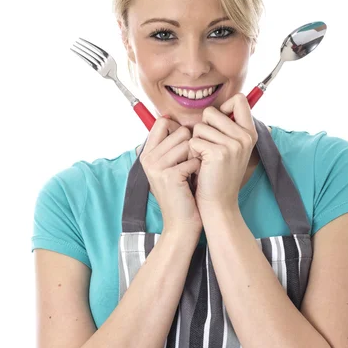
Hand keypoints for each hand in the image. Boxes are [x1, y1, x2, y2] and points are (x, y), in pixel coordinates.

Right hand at [140, 116, 202, 234]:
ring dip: (197, 158)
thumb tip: (185, 123)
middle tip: (191, 166)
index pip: (163, 122)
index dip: (180, 129)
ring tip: (193, 174)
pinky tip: (195, 182)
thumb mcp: (172, 168)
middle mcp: (148, 158)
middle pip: (180, 131)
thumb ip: (173, 146)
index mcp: (147, 153)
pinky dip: (200, 170)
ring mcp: (156, 166)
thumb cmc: (182, 194)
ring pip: (188, 144)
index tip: (188, 144)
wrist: (181, 224)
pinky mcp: (169, 175)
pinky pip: (193, 160)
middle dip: (193, 146)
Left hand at [187, 93, 257, 212]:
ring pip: (199, 126)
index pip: (239, 99)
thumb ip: (228, 128)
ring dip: (196, 141)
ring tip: (204, 159)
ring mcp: (233, 144)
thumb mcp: (232, 149)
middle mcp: (245, 136)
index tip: (217, 124)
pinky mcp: (218, 153)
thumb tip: (214, 109)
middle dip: (203, 127)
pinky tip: (200, 165)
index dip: (223, 107)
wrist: (219, 203)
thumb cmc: (219, 175)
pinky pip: (193, 140)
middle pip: (211, 111)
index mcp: (250, 133)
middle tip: (208, 148)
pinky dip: (192, 152)